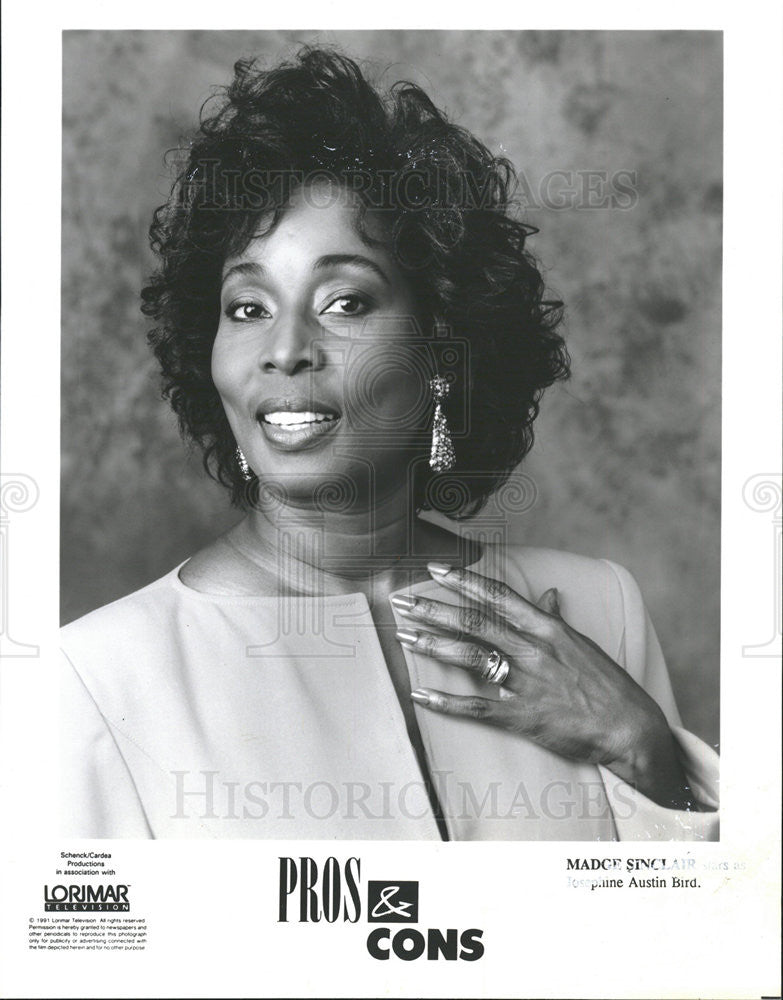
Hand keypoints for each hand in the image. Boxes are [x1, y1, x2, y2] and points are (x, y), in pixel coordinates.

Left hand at [393, 562, 698, 809]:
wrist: (630, 728)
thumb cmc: (608, 684)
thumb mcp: (583, 644)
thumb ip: (557, 619)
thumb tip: (548, 594)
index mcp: (548, 629)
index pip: (498, 596)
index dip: (463, 581)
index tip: (434, 569)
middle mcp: (534, 650)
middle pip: (474, 623)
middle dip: (434, 610)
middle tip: (403, 602)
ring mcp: (527, 683)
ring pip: (470, 658)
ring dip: (432, 646)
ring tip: (404, 637)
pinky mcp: (523, 717)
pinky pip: (477, 708)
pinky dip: (446, 703)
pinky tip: (420, 696)